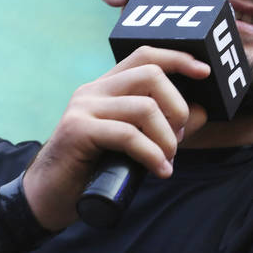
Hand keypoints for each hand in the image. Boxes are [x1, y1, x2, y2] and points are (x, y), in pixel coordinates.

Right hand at [22, 47, 209, 230]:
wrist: (48, 197)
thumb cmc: (94, 171)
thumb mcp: (135, 144)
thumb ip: (165, 125)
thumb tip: (201, 111)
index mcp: (107, 87)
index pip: (145, 56)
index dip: (177, 58)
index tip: (204, 72)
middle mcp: (94, 90)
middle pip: (151, 74)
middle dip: (177, 107)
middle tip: (178, 138)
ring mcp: (84, 108)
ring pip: (144, 107)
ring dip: (167, 138)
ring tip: (167, 160)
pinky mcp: (78, 130)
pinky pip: (128, 134)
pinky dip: (152, 154)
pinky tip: (160, 170)